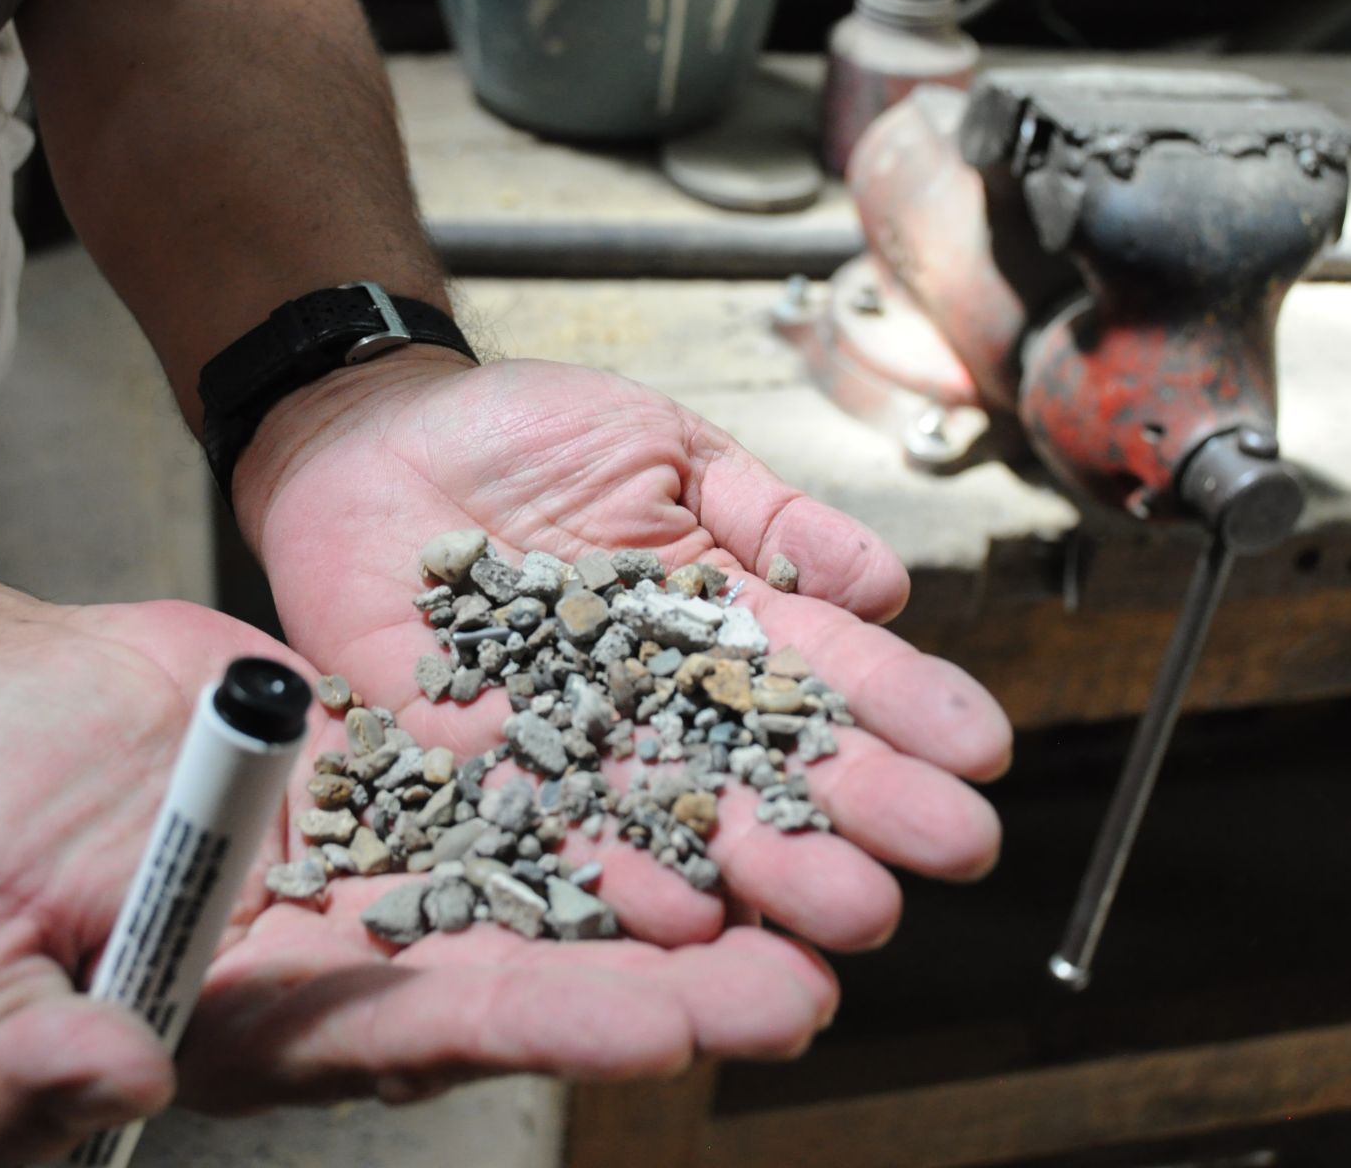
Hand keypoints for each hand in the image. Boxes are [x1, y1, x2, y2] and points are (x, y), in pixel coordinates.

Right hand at [0, 599, 836, 1160]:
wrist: (0, 706)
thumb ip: (23, 1047)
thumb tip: (118, 1081)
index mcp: (279, 1019)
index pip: (438, 1030)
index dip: (554, 1026)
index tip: (673, 1023)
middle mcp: (361, 953)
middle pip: (538, 965)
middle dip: (673, 978)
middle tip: (811, 976)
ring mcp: (394, 855)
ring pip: (555, 868)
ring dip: (677, 873)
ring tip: (809, 872)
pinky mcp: (403, 767)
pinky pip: (519, 766)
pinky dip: (607, 765)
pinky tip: (709, 752)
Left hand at [235, 351, 1011, 952]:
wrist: (371, 436)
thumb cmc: (518, 432)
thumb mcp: (662, 446)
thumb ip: (767, 514)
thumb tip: (885, 585)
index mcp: (717, 621)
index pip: (827, 673)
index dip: (904, 710)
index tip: (979, 749)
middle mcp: (658, 699)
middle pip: (769, 764)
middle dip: (862, 809)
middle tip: (949, 851)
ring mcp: (573, 740)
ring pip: (680, 817)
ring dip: (765, 869)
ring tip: (847, 909)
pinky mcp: (477, 769)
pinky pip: (549, 831)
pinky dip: (613, 876)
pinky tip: (686, 918)